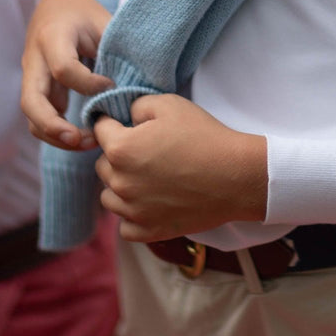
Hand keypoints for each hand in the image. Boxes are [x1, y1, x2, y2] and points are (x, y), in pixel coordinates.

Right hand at [20, 0, 114, 149]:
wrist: (56, 4)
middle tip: (83, 139)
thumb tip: (136, 87)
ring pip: (31, 116)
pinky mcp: (36, 90)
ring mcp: (31, 77)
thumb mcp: (103, 21)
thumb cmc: (85, 14)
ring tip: (89, 144)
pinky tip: (84, 137)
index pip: (63, 68)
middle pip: (31, 101)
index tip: (112, 86)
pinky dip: (58, 133)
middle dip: (54, 127)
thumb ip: (115, 50)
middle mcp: (34, 59)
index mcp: (53, 36)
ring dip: (56, 137)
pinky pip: (39, 118)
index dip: (89, 84)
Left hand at [93, 94, 267, 241]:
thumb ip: (137, 106)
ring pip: (109, 196)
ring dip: (120, 185)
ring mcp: (134, 210)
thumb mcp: (168, 104)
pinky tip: (147, 202)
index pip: (100, 129)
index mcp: (121, 149)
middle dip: (116, 154)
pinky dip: (131, 215)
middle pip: (102, 165)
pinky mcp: (149, 231)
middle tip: (143, 149)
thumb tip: (127, 118)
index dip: (113, 122)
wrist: (234, 176)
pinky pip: (124, 225)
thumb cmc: (202, 136)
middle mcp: (120, 182)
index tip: (126, 123)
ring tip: (143, 177)